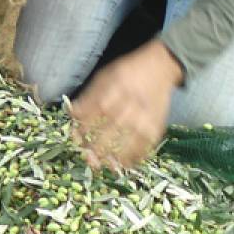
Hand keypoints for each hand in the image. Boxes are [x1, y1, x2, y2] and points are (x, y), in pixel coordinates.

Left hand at [71, 39, 184, 170]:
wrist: (161, 66)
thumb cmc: (127, 72)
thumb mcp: (104, 76)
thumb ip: (88, 95)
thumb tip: (72, 113)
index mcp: (116, 88)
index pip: (99, 109)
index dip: (86, 124)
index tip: (75, 137)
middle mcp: (132, 102)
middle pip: (115, 126)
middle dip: (100, 144)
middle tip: (88, 158)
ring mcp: (147, 114)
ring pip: (133, 138)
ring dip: (119, 155)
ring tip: (106, 166)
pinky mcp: (157, 122)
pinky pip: (149, 142)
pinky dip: (138, 155)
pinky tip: (126, 165)